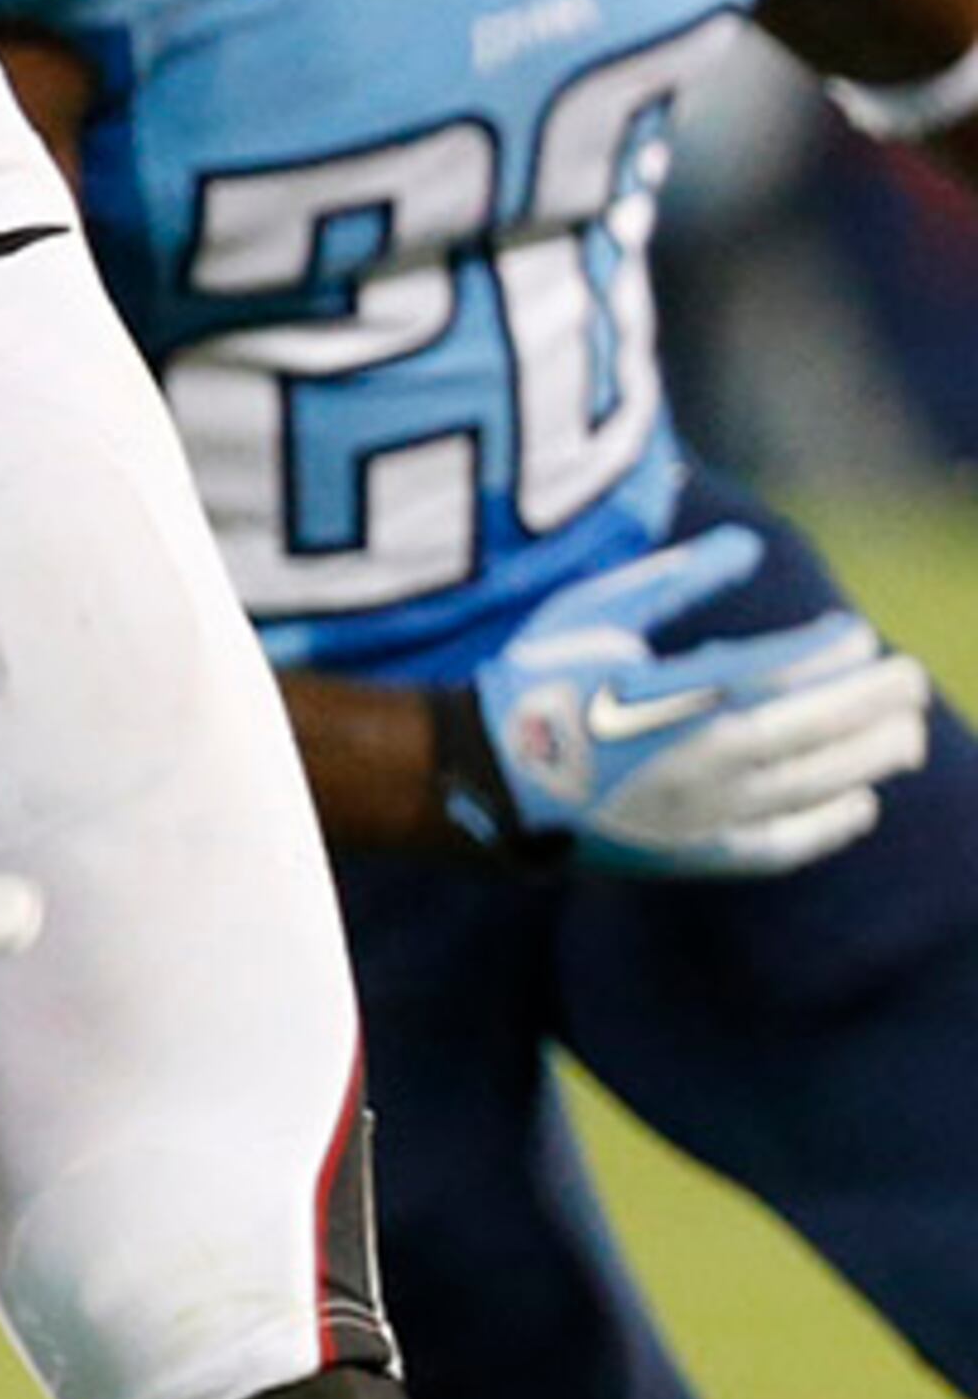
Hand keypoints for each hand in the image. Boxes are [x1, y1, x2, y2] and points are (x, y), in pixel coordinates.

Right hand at [438, 527, 929, 877]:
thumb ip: (678, 580)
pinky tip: (858, 805)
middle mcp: (696, 757)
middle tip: (912, 681)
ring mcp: (698, 812)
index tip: (856, 631)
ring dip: (866, 761)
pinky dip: (824, 828)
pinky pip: (778, 845)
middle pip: (814, 728)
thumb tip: (747, 544)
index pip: (784, 668)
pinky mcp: (690, 854)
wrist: (485, 778)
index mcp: (672, 692)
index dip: (832, 650)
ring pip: (809, 787)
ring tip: (907, 741)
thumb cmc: (540, 681)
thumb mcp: (599, 612)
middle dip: (873, 702)